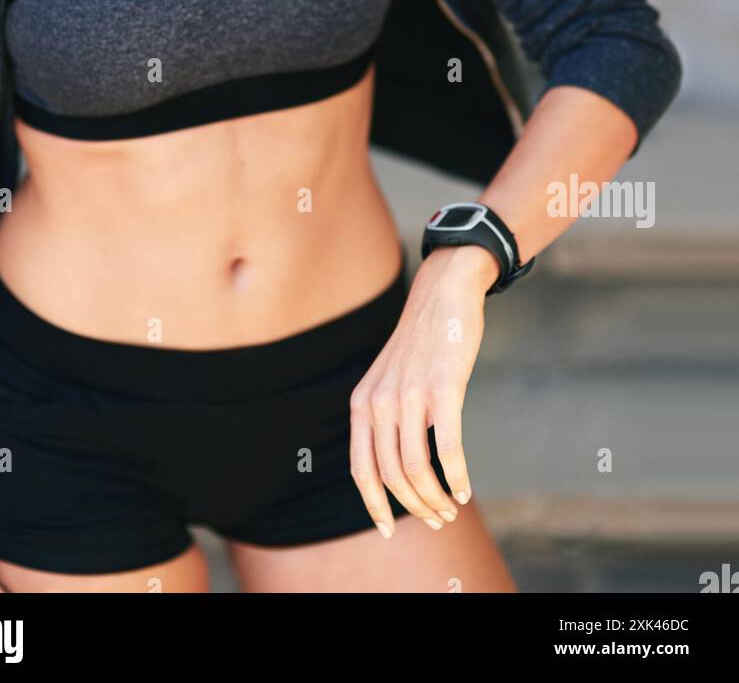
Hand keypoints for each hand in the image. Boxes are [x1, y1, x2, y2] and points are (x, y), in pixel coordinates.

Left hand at [348, 244, 497, 537]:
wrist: (443, 293)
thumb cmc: (421, 343)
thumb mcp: (389, 379)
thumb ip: (385, 417)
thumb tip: (395, 468)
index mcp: (363, 402)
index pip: (361, 470)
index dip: (374, 506)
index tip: (390, 531)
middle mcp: (381, 401)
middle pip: (392, 476)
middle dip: (415, 507)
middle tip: (437, 520)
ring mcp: (411, 394)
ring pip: (416, 467)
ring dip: (435, 498)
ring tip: (451, 508)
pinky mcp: (445, 387)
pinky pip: (447, 446)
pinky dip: (456, 475)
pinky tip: (465, 488)